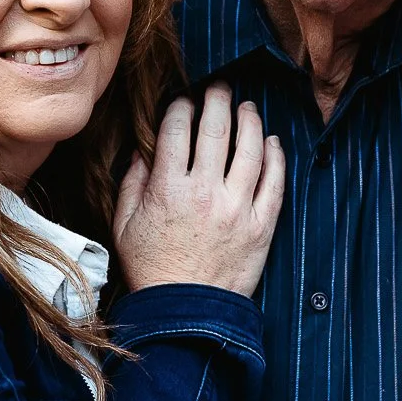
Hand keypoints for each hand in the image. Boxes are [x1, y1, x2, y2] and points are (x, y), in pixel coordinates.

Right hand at [114, 85, 283, 297]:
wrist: (186, 313)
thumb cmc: (152, 269)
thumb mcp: (125, 225)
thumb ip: (132, 184)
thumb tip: (143, 151)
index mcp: (169, 190)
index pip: (177, 130)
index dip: (180, 107)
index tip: (183, 100)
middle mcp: (206, 193)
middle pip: (216, 129)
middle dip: (217, 100)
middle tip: (219, 87)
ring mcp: (238, 208)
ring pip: (251, 149)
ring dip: (250, 121)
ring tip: (247, 107)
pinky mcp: (261, 226)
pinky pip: (274, 183)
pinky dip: (276, 157)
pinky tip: (272, 142)